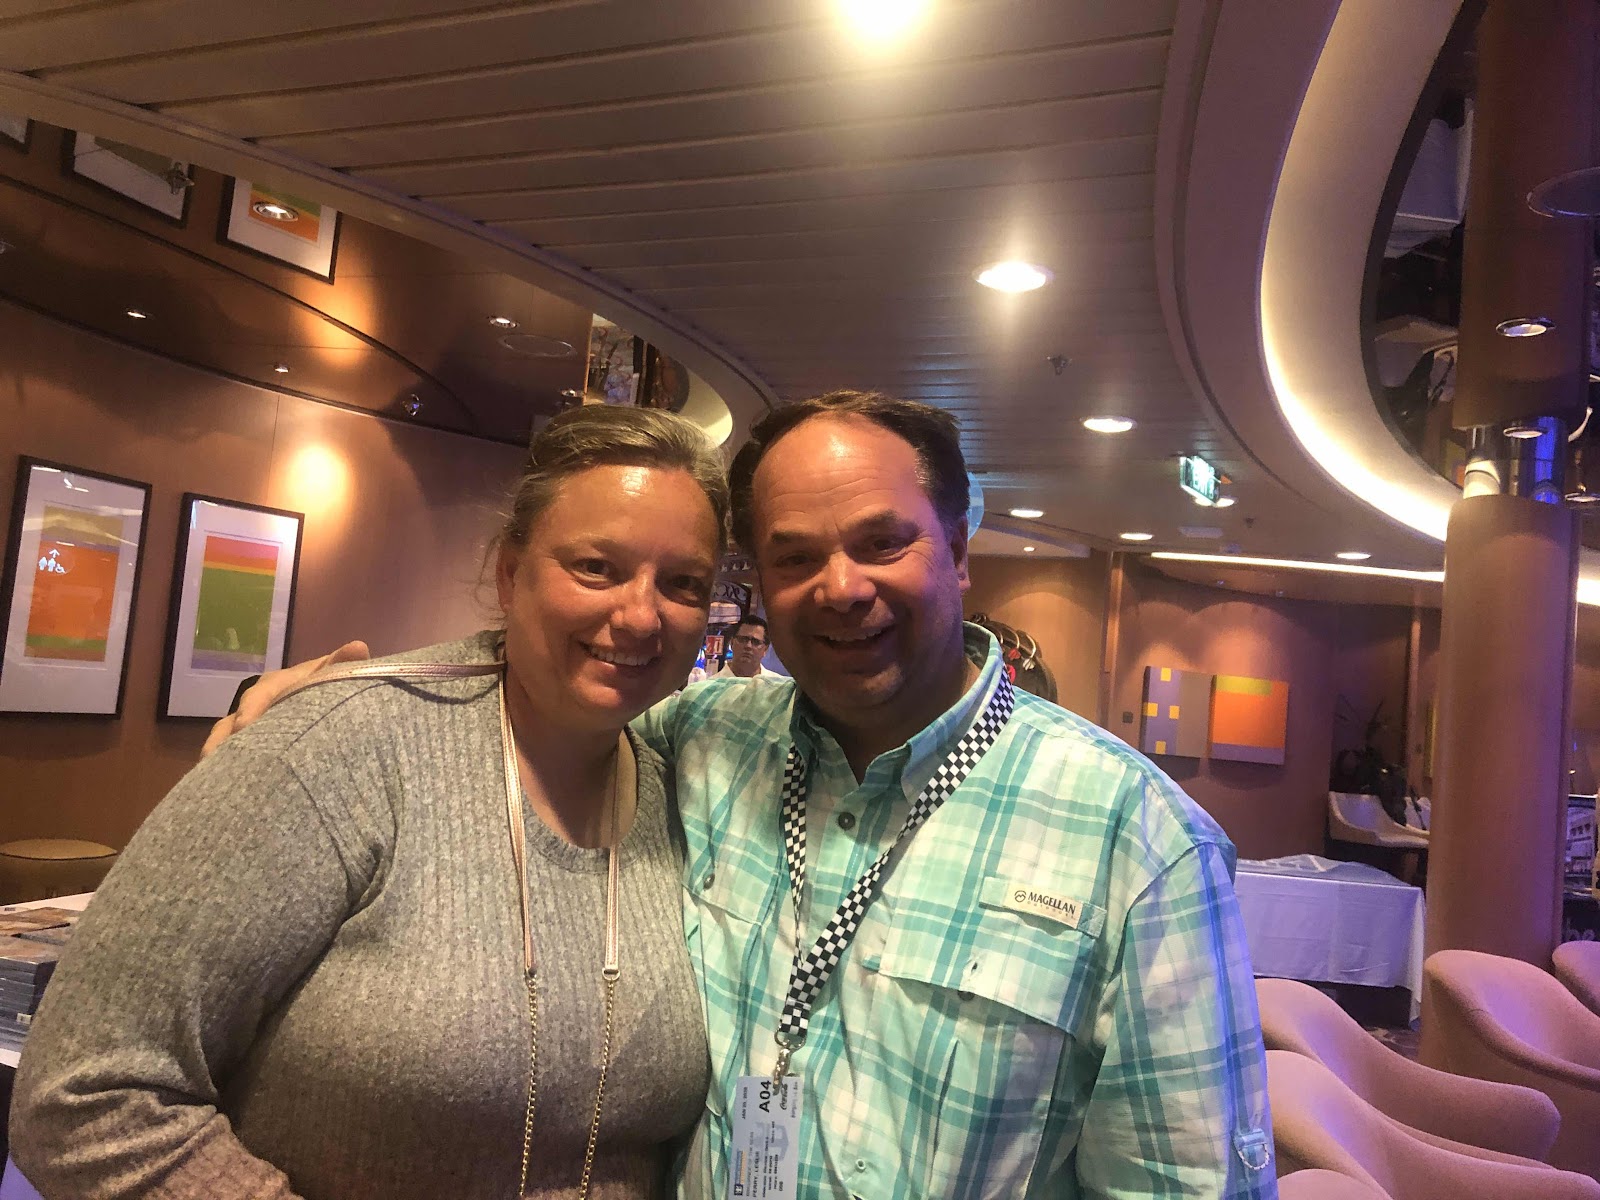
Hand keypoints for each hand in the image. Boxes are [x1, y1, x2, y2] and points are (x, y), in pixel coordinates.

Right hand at [201, 641, 370, 757]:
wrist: (320, 696)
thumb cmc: (324, 683)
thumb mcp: (333, 671)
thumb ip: (343, 663)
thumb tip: (358, 647)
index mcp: (276, 684)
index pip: (261, 694)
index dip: (252, 709)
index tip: (243, 725)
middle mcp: (255, 703)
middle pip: (235, 720)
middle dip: (228, 737)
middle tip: (220, 755)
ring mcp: (247, 724)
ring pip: (225, 738)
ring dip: (218, 754)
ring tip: (211, 773)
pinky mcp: (245, 743)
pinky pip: (229, 753)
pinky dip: (222, 766)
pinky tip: (219, 784)